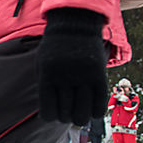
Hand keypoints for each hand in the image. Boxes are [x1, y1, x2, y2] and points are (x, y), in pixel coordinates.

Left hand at [37, 8, 107, 125]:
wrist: (74, 24)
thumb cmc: (54, 48)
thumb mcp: (42, 64)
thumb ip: (45, 86)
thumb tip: (52, 113)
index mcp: (47, 76)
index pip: (48, 112)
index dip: (51, 116)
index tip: (53, 113)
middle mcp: (65, 78)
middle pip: (66, 115)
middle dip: (65, 117)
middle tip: (67, 111)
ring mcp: (84, 77)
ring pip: (83, 114)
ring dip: (80, 117)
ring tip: (79, 111)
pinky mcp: (99, 75)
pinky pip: (100, 105)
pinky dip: (96, 113)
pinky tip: (92, 109)